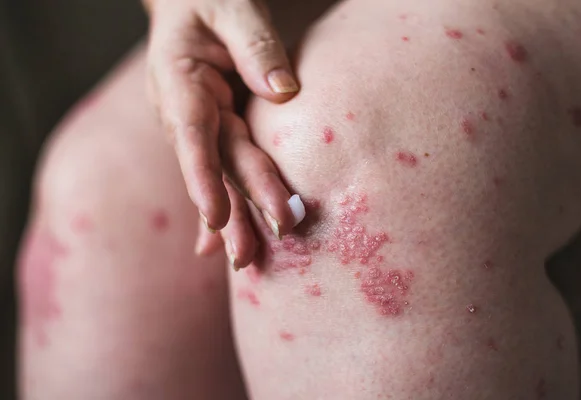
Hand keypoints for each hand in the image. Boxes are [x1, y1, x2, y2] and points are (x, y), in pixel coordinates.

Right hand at [144, 0, 300, 266]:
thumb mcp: (233, 4)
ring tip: (247, 261)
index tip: (216, 214)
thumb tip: (285, 93)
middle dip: (237, 208)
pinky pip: (223, 173)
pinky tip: (222, 245)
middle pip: (216, 164)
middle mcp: (185, 111)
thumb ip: (255, 44)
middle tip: (257, 249)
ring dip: (234, 220)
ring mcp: (200, 127)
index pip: (191, 132)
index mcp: (181, 79)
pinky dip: (224, 210)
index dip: (201, 175)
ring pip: (221, 177)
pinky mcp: (217, 133)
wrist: (194, 4)